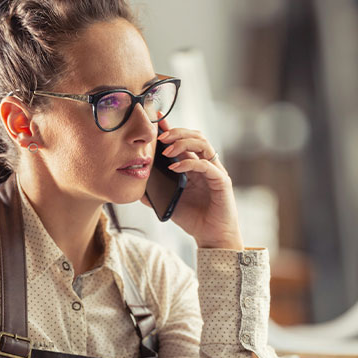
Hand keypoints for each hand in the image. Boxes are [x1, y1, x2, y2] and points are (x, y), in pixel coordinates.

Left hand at [142, 120, 243, 249]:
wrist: (210, 237)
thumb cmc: (193, 219)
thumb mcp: (168, 202)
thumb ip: (154, 193)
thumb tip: (136, 186)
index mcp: (194, 166)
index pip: (184, 140)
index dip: (171, 128)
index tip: (156, 120)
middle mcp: (206, 164)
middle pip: (195, 136)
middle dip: (176, 132)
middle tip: (159, 137)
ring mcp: (215, 171)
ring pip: (203, 144)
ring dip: (183, 143)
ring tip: (167, 150)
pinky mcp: (221, 181)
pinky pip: (206, 165)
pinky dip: (189, 163)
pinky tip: (175, 167)